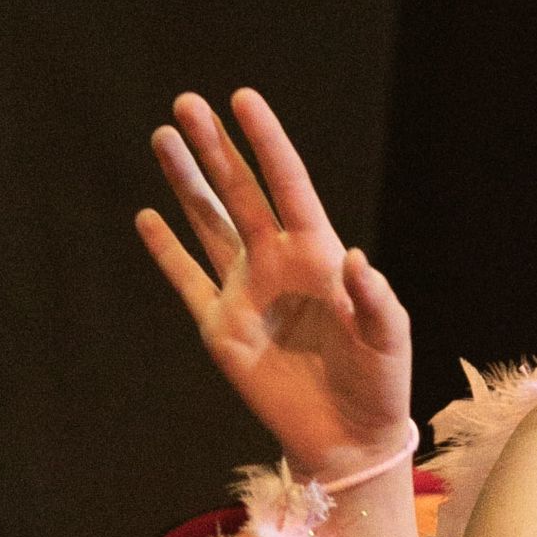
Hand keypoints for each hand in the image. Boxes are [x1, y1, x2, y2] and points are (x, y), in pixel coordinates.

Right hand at [136, 87, 410, 477]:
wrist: (350, 438)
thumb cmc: (379, 383)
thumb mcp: (389, 340)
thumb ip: (375, 299)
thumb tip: (354, 258)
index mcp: (318, 256)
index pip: (288, 186)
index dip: (267, 142)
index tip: (242, 99)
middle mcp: (277, 264)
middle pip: (239, 194)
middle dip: (214, 149)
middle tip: (185, 103)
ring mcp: (246, 293)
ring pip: (208, 225)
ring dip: (186, 184)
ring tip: (164, 138)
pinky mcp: (222, 329)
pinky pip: (188, 282)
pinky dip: (167, 252)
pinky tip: (148, 218)